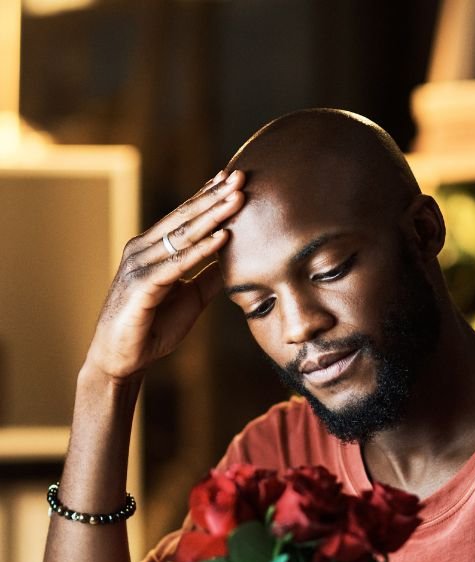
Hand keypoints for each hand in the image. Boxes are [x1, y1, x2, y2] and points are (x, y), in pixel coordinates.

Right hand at [85, 169, 245, 381]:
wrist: (122, 359)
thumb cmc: (153, 327)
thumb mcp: (191, 298)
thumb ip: (209, 276)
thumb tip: (235, 258)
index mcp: (152, 249)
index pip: (184, 216)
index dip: (209, 196)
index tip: (233, 178)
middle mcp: (143, 250)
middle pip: (184, 218)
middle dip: (214, 196)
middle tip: (239, 176)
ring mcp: (140, 265)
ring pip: (183, 236)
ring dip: (213, 216)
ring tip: (237, 199)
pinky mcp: (142, 286)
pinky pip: (177, 264)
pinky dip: (202, 250)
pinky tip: (223, 238)